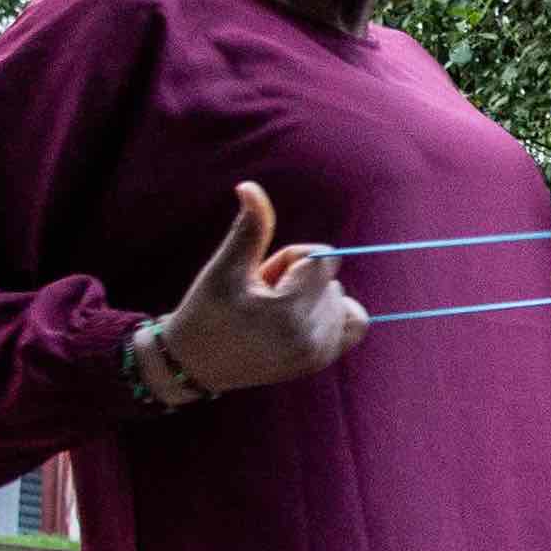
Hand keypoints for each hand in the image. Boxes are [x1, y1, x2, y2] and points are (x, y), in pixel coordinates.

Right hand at [149, 181, 365, 398]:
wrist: (195, 364)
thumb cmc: (206, 311)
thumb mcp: (225, 268)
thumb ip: (249, 228)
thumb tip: (250, 186)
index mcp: (289, 313)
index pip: (322, 260)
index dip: (292, 259)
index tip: (263, 277)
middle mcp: (311, 338)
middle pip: (330, 278)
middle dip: (299, 279)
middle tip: (261, 298)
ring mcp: (319, 354)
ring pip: (340, 297)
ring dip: (311, 297)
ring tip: (273, 313)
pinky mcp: (320, 361)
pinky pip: (355, 324)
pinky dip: (336, 313)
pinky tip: (305, 317)